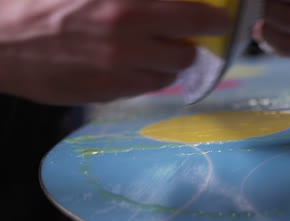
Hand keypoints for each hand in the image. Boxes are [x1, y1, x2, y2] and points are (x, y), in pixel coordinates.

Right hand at [0, 0, 228, 103]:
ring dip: (165, 65)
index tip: (220, 21)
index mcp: (126, 7)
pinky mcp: (106, 95)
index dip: (212, 20)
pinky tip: (126, 67)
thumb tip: (165, 4)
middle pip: (186, 53)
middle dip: (187, 46)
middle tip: (179, 38)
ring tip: (147, 54)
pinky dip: (143, 79)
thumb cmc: (43, 4)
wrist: (0, 41)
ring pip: (167, 77)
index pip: (190, 16)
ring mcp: (117, 74)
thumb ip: (137, 0)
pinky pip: (143, 89)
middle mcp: (127, 43)